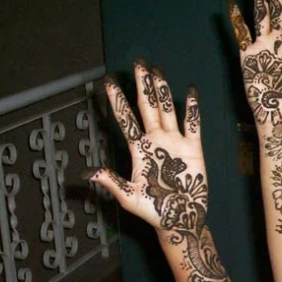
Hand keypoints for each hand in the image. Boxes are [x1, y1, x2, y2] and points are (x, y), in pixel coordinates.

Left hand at [87, 62, 207, 240]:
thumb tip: (88, 174)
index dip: (116, 100)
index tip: (108, 81)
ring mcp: (175, 142)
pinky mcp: (193, 149)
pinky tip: (190, 92)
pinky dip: (191, 108)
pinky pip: (193, 124)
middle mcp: (155, 141)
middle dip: (142, 85)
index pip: (125, 119)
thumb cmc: (154, 211)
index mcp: (138, 150)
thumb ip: (112, 182)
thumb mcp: (129, 197)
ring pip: (167, 110)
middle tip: (138, 63)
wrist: (181, 218)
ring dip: (162, 90)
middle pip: (147, 106)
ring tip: (157, 70)